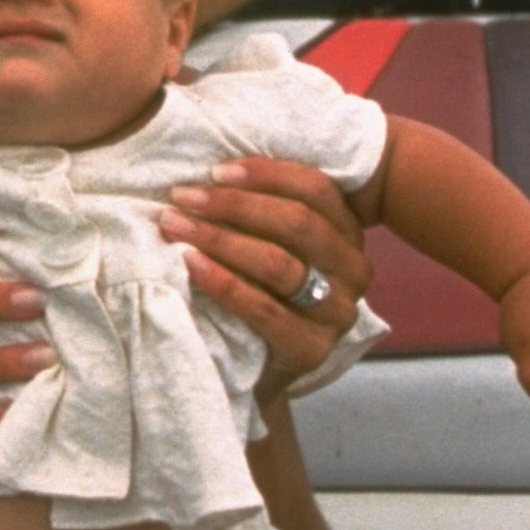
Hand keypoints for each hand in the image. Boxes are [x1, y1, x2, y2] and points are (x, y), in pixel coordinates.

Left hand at [158, 157, 374, 402]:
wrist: (255, 368)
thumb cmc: (256, 288)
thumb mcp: (268, 241)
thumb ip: (259, 206)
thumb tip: (212, 160)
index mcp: (348, 232)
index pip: (316, 188)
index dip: (265, 173)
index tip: (214, 170)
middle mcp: (353, 270)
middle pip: (297, 222)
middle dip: (234, 205)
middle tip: (183, 197)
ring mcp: (338, 313)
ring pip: (280, 263)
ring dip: (220, 239)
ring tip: (175, 226)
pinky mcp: (313, 350)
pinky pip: (265, 309)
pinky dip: (223, 283)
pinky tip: (190, 265)